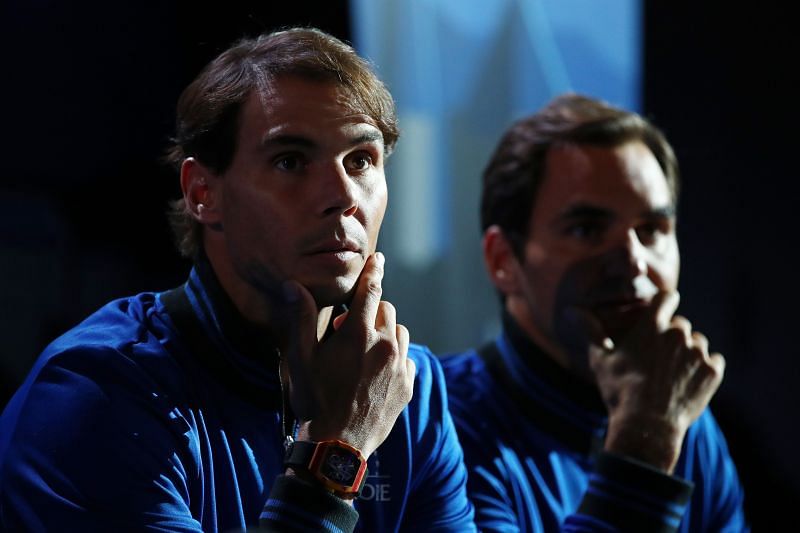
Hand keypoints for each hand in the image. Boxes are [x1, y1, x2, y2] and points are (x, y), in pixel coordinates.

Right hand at [281, 252, 415, 457]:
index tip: (379, 258)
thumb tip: (293, 285)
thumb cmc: (315, 399)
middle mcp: (386, 345)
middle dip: (369, 311)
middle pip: (385, 309)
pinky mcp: (407, 386)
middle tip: (347, 331)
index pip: (371, 289)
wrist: (337, 445)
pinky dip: (396, 357)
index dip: (374, 270)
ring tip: (364, 350)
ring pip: (399, 332)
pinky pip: (407, 358)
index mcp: (359, 334)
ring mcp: (400, 367)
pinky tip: (378, 371)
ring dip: (384, 332)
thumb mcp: (301, 358)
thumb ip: (301, 318)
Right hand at [574, 291, 724, 472]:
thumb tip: (570, 309)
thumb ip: (590, 330)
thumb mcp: (599, 359)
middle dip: (672, 336)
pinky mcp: (712, 372)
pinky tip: (687, 382)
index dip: (664, 303)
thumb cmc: (618, 390)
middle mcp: (678, 334)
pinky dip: (704, 369)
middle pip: (681, 324)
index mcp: (651, 325)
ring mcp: (698, 353)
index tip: (661, 311)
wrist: (647, 426)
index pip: (666, 297)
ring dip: (688, 352)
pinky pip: (714, 361)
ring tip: (673, 373)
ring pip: (698, 343)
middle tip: (659, 357)